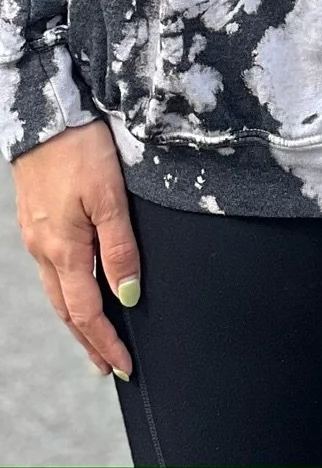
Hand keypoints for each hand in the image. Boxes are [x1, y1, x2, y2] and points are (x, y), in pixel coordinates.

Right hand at [12, 119, 139, 378]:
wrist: (46, 113)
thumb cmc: (81, 148)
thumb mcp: (109, 196)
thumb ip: (119, 247)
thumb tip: (127, 296)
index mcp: (64, 248)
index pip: (86, 312)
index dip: (105, 342)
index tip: (124, 367)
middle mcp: (44, 248)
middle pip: (66, 310)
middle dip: (89, 340)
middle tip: (108, 365)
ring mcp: (37, 234)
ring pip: (57, 290)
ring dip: (77, 317)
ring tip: (96, 336)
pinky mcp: (36, 218)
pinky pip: (51, 268)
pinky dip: (67, 290)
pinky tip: (78, 287)